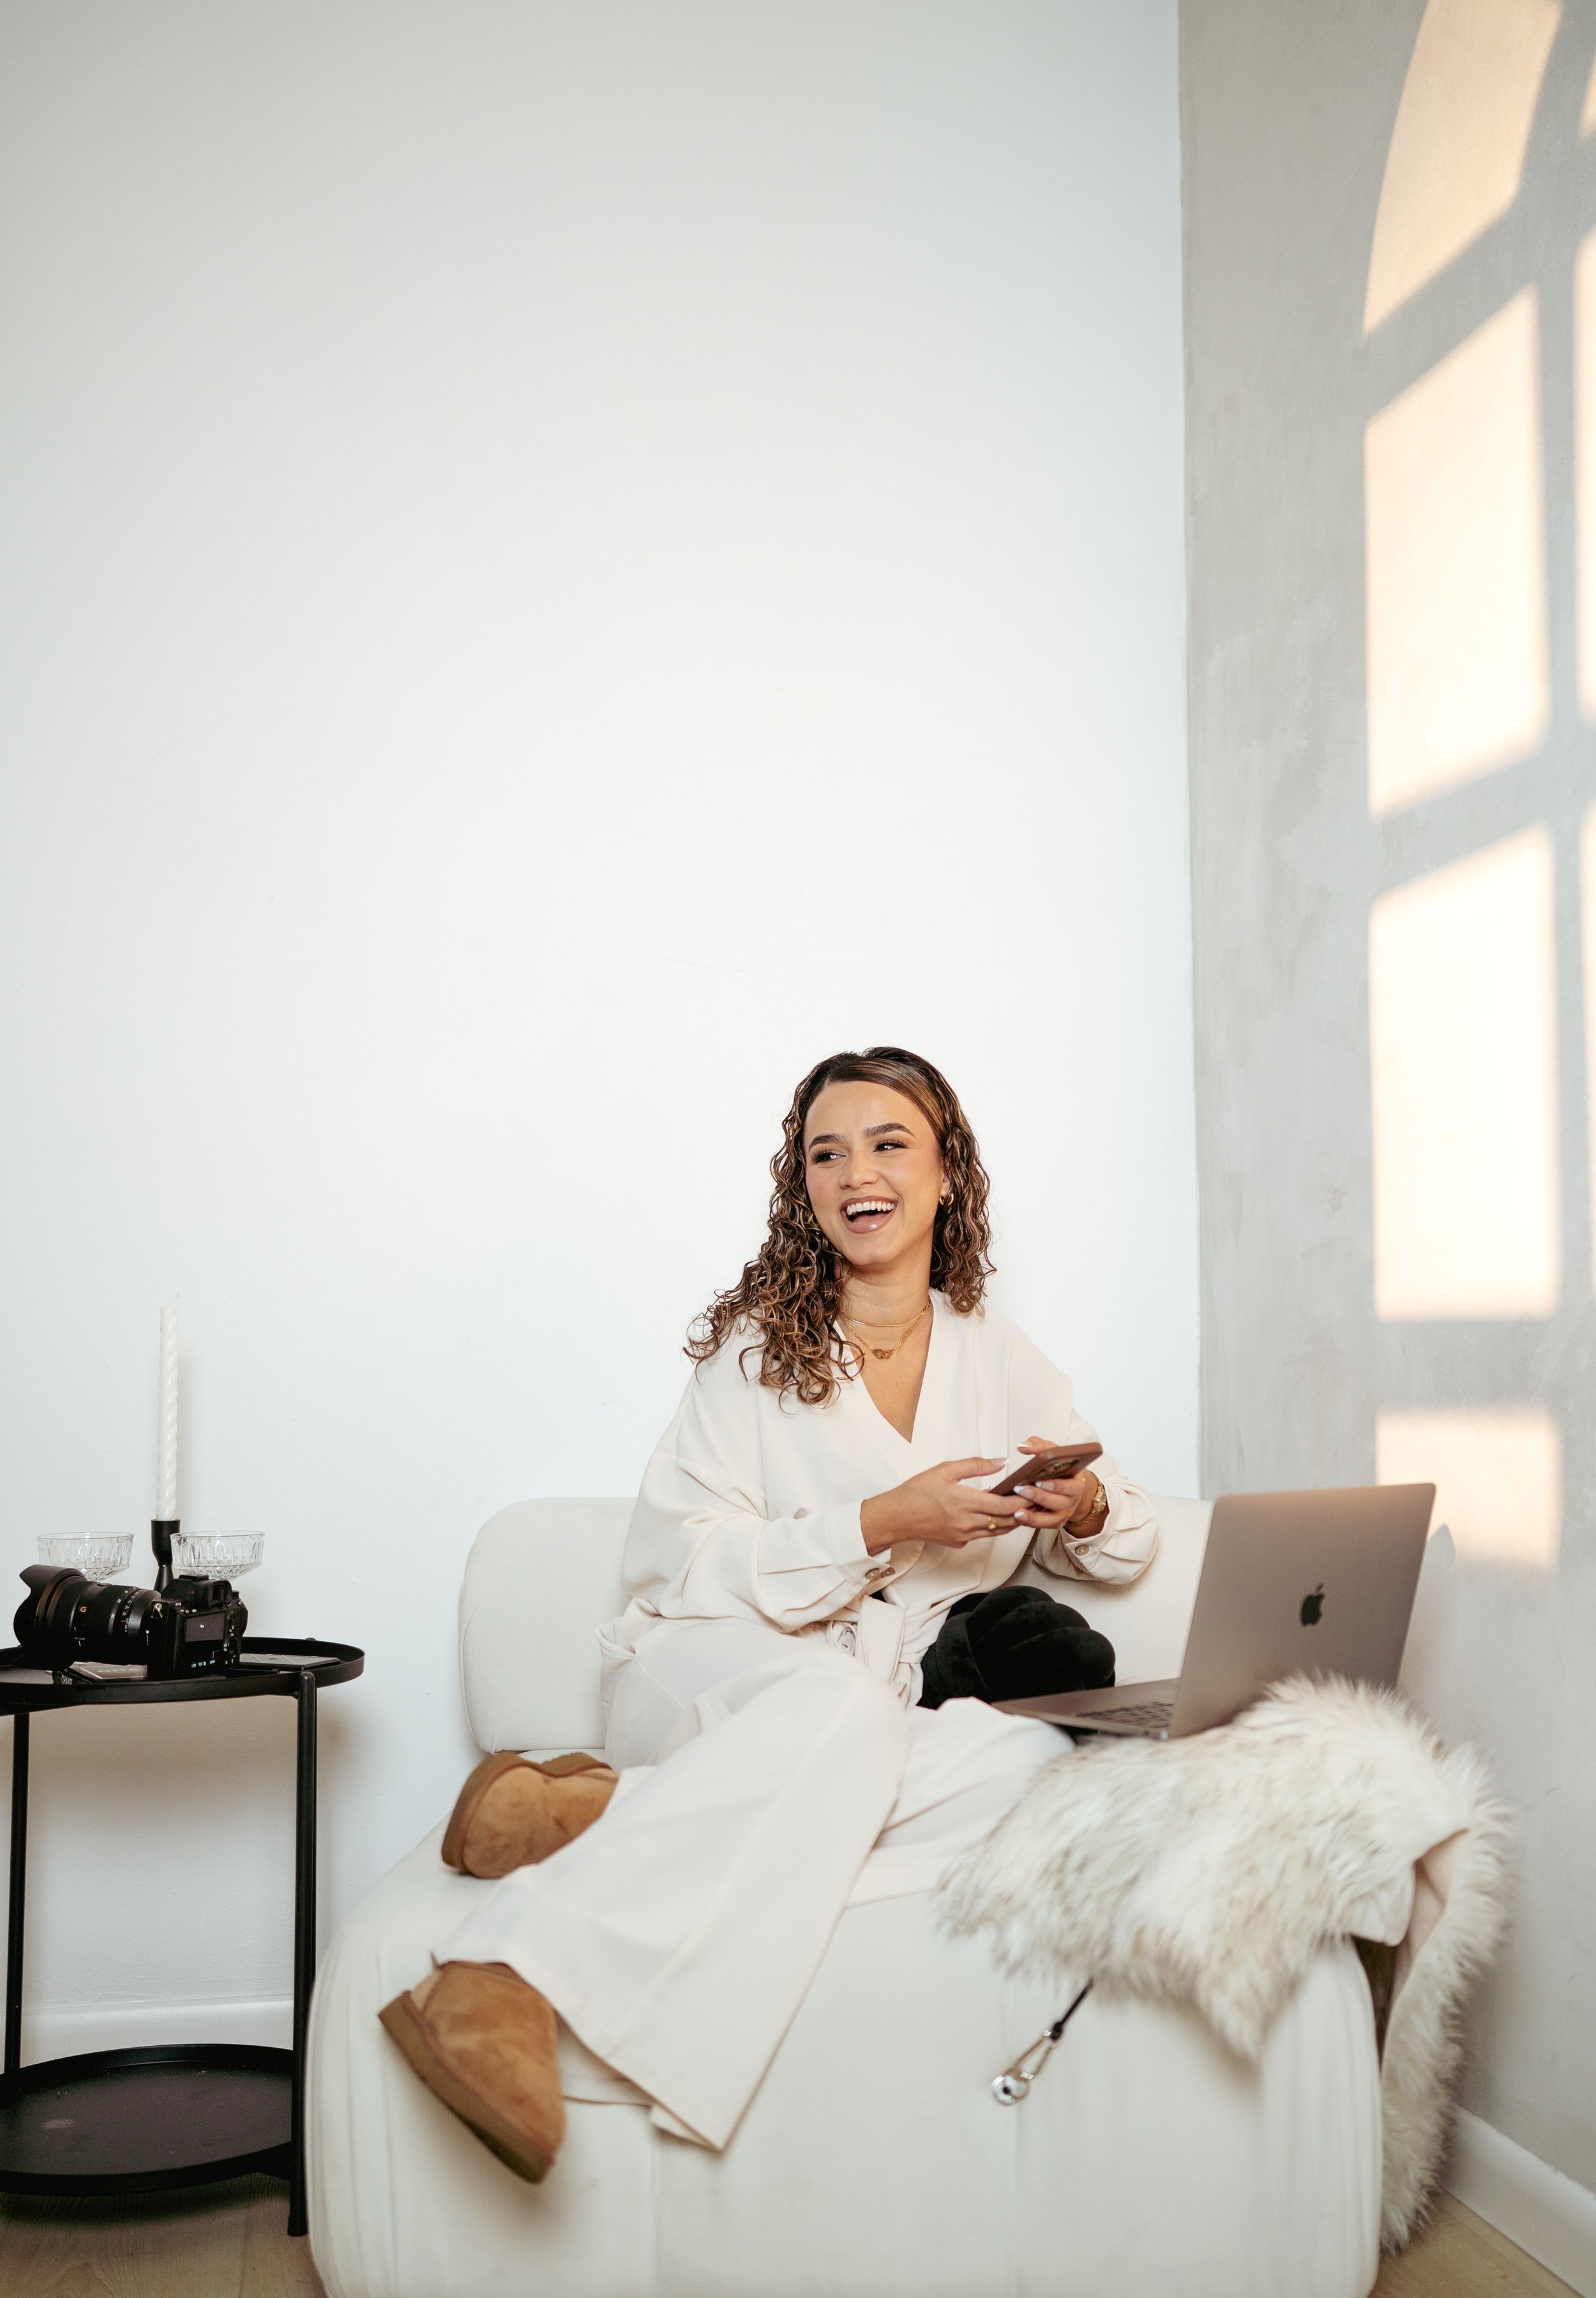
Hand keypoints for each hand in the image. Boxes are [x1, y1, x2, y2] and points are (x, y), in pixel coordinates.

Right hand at [860, 1459, 1024, 1554]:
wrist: (896, 1517)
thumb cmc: (916, 1492)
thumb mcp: (944, 1470)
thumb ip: (975, 1465)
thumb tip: (1000, 1462)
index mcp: (965, 1502)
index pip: (1005, 1506)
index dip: (1023, 1500)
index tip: (1034, 1491)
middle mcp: (967, 1523)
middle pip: (1007, 1521)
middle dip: (1024, 1511)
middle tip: (1035, 1500)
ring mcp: (964, 1536)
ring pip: (998, 1531)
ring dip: (1012, 1521)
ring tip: (1022, 1507)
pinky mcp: (959, 1542)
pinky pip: (983, 1535)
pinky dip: (994, 1526)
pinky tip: (994, 1515)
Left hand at [1010, 1436, 1103, 1535]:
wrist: (1070, 1485)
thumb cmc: (1061, 1467)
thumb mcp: (1054, 1452)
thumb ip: (1039, 1446)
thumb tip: (1023, 1446)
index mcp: (1077, 1482)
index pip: (1071, 1486)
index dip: (1057, 1485)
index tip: (1041, 1481)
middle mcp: (1073, 1500)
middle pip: (1059, 1502)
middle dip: (1040, 1497)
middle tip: (1022, 1490)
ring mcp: (1065, 1513)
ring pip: (1052, 1518)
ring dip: (1034, 1515)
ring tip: (1018, 1511)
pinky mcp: (1056, 1522)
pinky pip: (1045, 1526)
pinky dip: (1032, 1523)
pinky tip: (1019, 1517)